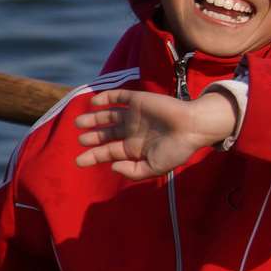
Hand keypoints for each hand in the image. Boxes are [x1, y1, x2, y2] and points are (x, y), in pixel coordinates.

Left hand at [74, 88, 236, 178]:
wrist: (192, 126)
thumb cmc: (176, 150)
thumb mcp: (154, 168)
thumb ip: (133, 172)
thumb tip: (112, 166)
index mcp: (134, 148)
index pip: (108, 152)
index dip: (93, 156)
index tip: (77, 162)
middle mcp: (132, 132)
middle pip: (106, 134)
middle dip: (91, 137)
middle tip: (80, 139)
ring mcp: (134, 115)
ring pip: (108, 116)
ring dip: (93, 118)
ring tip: (78, 122)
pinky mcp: (137, 100)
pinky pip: (117, 97)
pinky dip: (104, 98)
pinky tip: (94, 103)